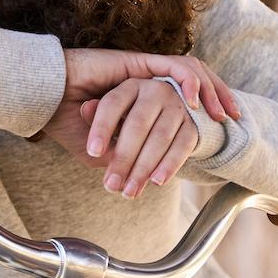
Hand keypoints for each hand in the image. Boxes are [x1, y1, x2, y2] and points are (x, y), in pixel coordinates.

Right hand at [37, 49, 239, 194]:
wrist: (47, 101)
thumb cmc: (69, 125)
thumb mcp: (105, 151)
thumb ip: (127, 158)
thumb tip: (148, 176)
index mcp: (145, 99)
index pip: (185, 100)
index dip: (208, 109)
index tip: (227, 125)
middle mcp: (149, 81)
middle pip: (196, 81)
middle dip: (220, 96)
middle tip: (234, 118)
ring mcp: (145, 70)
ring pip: (190, 71)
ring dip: (210, 90)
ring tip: (220, 112)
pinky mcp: (138, 62)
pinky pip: (171, 66)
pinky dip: (187, 82)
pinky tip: (194, 100)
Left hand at [79, 78, 200, 194]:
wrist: (168, 116)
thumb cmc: (130, 116)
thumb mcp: (111, 114)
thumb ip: (97, 115)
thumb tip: (84, 109)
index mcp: (130, 86)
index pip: (113, 104)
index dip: (102, 128)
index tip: (93, 152)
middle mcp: (155, 90)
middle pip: (138, 124)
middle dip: (124, 158)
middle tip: (110, 185)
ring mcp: (177, 106)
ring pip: (160, 137)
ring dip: (144, 167)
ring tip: (129, 191)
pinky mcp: (193, 124)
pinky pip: (183, 145)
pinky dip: (170, 165)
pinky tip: (156, 181)